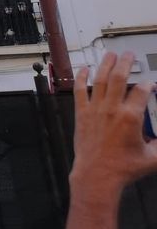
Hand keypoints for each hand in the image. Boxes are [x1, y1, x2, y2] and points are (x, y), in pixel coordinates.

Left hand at [71, 51, 156, 200]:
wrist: (97, 174)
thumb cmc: (124, 167)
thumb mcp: (153, 157)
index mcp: (131, 117)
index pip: (142, 91)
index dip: (148, 84)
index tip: (151, 83)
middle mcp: (112, 109)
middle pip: (119, 77)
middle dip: (125, 63)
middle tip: (129, 54)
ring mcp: (95, 109)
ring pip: (100, 80)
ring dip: (105, 64)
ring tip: (110, 54)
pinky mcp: (82, 113)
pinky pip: (80, 91)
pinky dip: (82, 78)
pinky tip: (84, 68)